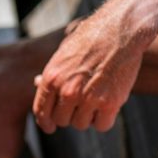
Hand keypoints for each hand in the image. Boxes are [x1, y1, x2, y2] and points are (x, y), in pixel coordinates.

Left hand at [32, 15, 144, 133]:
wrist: (120, 29)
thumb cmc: (91, 39)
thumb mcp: (63, 53)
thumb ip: (52, 72)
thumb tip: (36, 83)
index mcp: (52, 78)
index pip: (41, 112)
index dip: (45, 123)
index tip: (50, 127)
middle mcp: (67, 90)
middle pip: (62, 121)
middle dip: (70, 115)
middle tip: (82, 103)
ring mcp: (88, 98)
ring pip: (81, 125)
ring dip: (88, 116)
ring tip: (97, 98)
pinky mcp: (109, 102)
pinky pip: (102, 126)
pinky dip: (105, 120)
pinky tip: (108, 106)